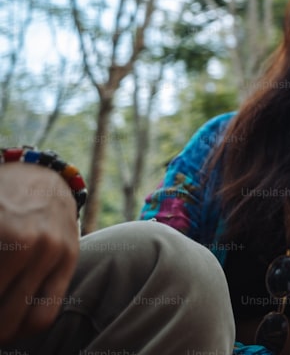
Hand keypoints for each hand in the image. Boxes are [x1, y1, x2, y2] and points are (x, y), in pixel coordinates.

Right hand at [0, 164, 79, 343]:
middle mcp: (46, 249)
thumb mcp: (60, 243)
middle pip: (11, 315)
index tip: (2, 335)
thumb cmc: (46, 215)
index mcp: (66, 259)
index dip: (14, 334)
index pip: (40, 318)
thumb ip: (49, 277)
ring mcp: (20, 237)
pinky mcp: (0, 226)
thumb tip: (20, 324)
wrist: (36, 170)